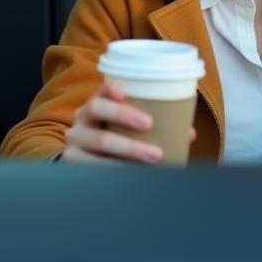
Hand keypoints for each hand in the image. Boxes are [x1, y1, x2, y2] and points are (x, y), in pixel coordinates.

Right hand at [62, 81, 193, 164]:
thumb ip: (153, 127)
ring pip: (99, 141)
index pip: (100, 89)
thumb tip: (188, 133)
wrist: (85, 165)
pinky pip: (95, 165)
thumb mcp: (125, 131)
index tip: (125, 91)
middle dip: (123, 115)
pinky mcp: (74, 164)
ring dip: (128, 148)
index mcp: (95, 107)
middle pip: (97, 109)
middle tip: (149, 125)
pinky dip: (117, 169)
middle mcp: (81, 121)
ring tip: (154, 156)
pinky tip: (134, 174)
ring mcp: (76, 143)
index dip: (110, 88)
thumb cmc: (114, 141)